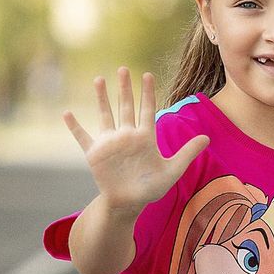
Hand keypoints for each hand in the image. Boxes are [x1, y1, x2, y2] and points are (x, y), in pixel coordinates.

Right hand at [63, 69, 208, 214]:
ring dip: (102, 98)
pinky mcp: (95, 154)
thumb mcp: (172, 171)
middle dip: (125, 88)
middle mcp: (126, 136)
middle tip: (124, 69)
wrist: (129, 204)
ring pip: (105, 115)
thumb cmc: (151, 189)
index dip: (148, 93)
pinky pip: (83, 137)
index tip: (148, 75)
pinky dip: (74, 127)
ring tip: (99, 79)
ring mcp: (110, 143)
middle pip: (126, 107)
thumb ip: (187, 153)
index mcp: (144, 137)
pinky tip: (67, 113)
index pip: (147, 110)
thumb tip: (207, 138)